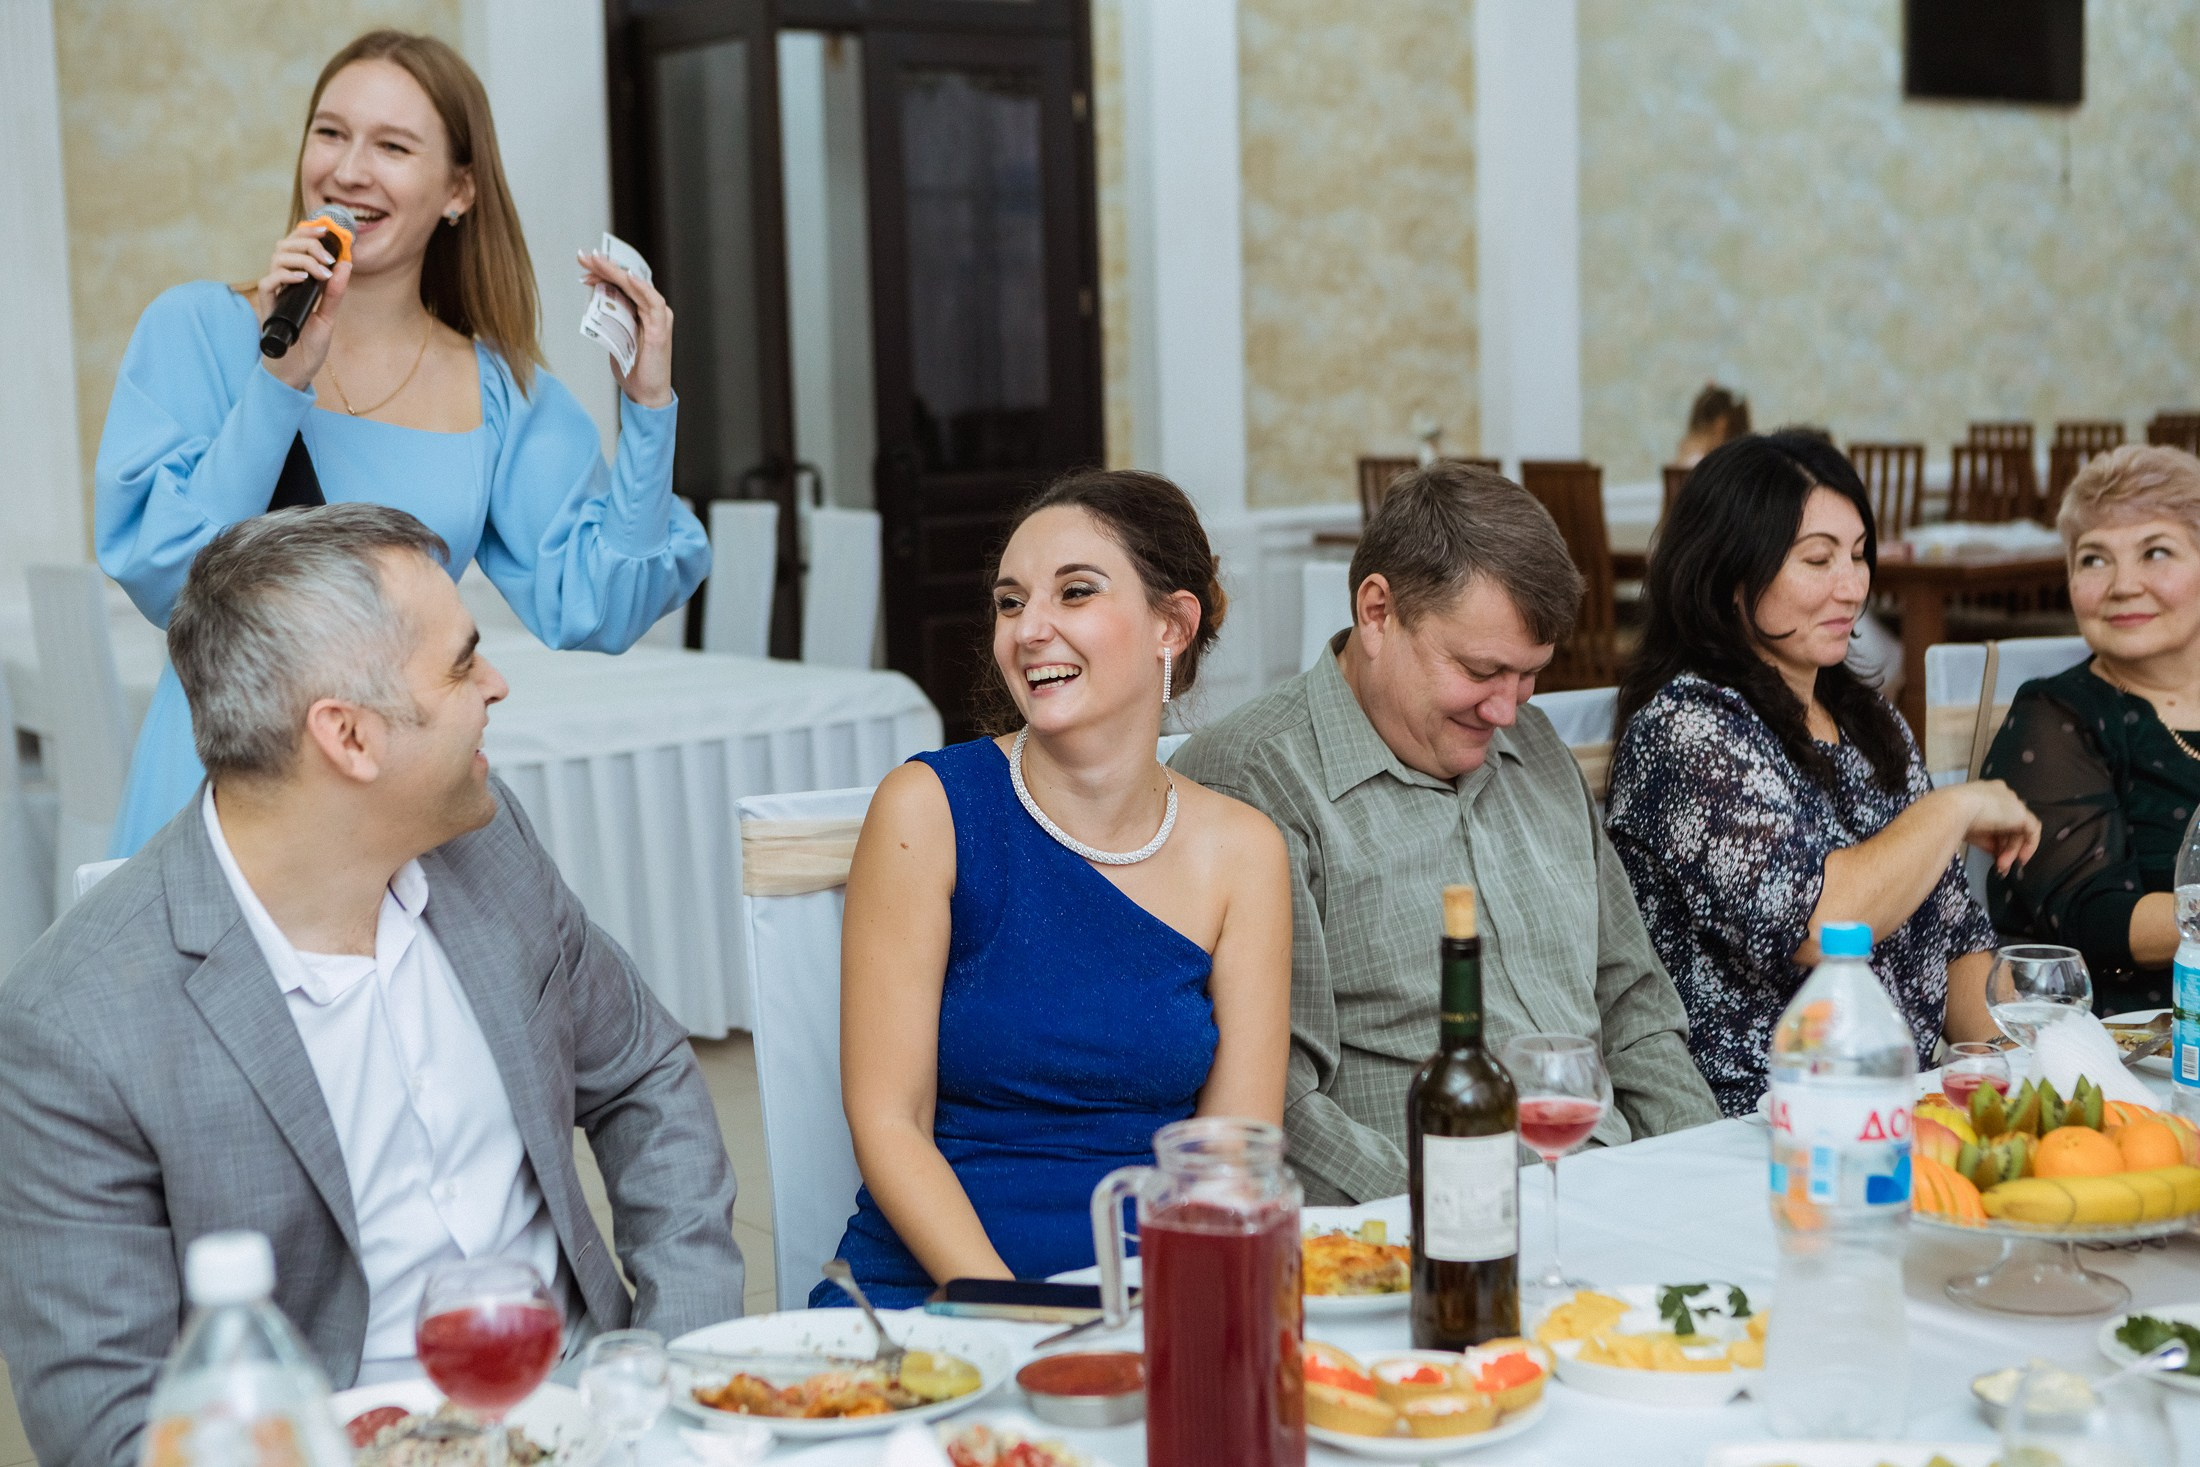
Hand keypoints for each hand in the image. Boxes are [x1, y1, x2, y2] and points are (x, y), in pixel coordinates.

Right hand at [254, 221, 350, 390]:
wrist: (296, 371)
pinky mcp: (267, 306)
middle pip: (285, 246)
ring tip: (322, 271)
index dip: (308, 234)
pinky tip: (303, 279)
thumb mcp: (328, 316)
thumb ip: (335, 292)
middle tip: (328, 253)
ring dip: (302, 258)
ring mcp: (274, 293)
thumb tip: (346, 264)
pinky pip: (268, 281)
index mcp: (296, 281)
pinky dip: (286, 275)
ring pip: (277, 258)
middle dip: (307, 242)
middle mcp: (282, 283)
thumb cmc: (309, 345)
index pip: (297, 247)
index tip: (327, 230)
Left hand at [579, 250, 673, 407]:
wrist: (645, 393)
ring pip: (637, 287)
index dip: (603, 272)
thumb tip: (597, 297)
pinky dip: (642, 289)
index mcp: (641, 310)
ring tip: (598, 261)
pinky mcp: (660, 329)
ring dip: (617, 272)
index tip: (584, 265)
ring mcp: (658, 318)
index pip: (621, 283)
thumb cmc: (633, 367)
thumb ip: (611, 316)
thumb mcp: (615, 336)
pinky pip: (652, 303)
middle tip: (584, 256)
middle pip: (627, 281)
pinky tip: (629, 277)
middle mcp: (652, 309)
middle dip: (604, 266)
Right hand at [1953, 778, 2041, 874]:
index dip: (1997, 836)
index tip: (1993, 852)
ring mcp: (2013, 802)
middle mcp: (2002, 795)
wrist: (1954, 809)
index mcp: (1986, 793)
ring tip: (2001, 866)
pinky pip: (2032, 830)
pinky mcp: (2021, 813)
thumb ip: (1985, 837)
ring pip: (2018, 829)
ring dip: (2011, 850)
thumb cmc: (1953, 816)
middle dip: (2005, 847)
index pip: (1998, 816)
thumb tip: (1996, 852)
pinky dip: (2028, 846)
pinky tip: (2021, 859)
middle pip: (2010, 824)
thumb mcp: (1969, 828)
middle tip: (1999, 864)